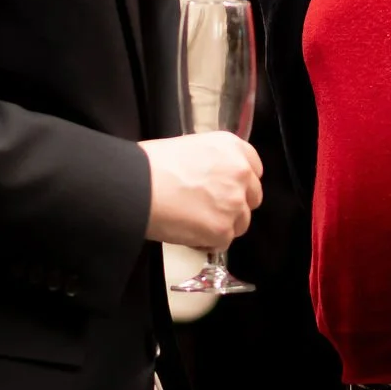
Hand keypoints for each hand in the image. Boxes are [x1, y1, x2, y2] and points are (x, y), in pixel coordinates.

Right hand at [139, 132, 261, 248]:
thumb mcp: (190, 147)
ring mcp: (234, 202)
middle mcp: (240, 173)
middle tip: (210, 210)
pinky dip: (208, 242)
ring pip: (240, 222)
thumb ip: (212, 162)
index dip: (241, 183)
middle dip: (235, 206)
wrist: (136, 186)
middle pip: (252, 198)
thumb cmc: (152, 165)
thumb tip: (211, 178)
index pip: (254, 169)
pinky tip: (188, 233)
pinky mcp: (223, 228)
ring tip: (194, 223)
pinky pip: (223, 241)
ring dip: (222, 225)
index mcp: (232, 147)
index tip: (230, 190)